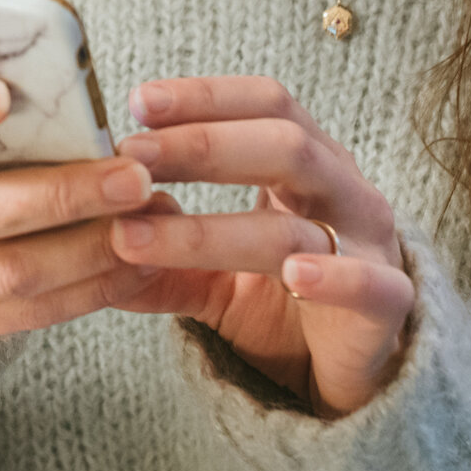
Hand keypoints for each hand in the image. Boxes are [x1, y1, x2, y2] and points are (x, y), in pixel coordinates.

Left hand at [107, 76, 413, 415]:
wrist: (347, 374)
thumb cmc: (278, 301)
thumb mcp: (206, 274)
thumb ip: (156, 251)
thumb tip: (83, 227)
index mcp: (306, 163)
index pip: (266, 103)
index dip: (205, 96)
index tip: (136, 102)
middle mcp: (343, 190)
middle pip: (283, 144)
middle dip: (200, 146)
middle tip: (130, 156)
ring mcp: (370, 245)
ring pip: (298, 224)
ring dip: (215, 227)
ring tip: (142, 235)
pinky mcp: (387, 308)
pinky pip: (370, 285)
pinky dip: (335, 276)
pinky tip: (295, 274)